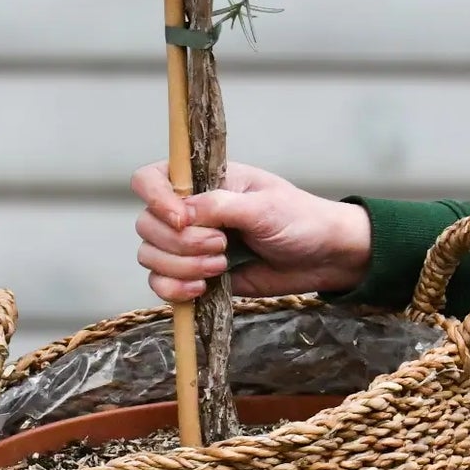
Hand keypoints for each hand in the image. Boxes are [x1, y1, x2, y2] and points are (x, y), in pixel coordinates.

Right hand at [131, 160, 371, 301]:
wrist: (323, 258)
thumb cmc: (300, 220)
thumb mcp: (264, 206)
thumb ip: (220, 206)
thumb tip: (181, 214)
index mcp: (203, 181)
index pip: (150, 180)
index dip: (156, 200)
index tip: (182, 220)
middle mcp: (189, 211)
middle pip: (147, 224)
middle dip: (180, 243)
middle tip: (222, 246)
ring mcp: (190, 245)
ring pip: (150, 256)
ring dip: (180, 266)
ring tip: (220, 266)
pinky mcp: (195, 275)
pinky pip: (161, 284)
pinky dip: (174, 289)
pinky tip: (202, 289)